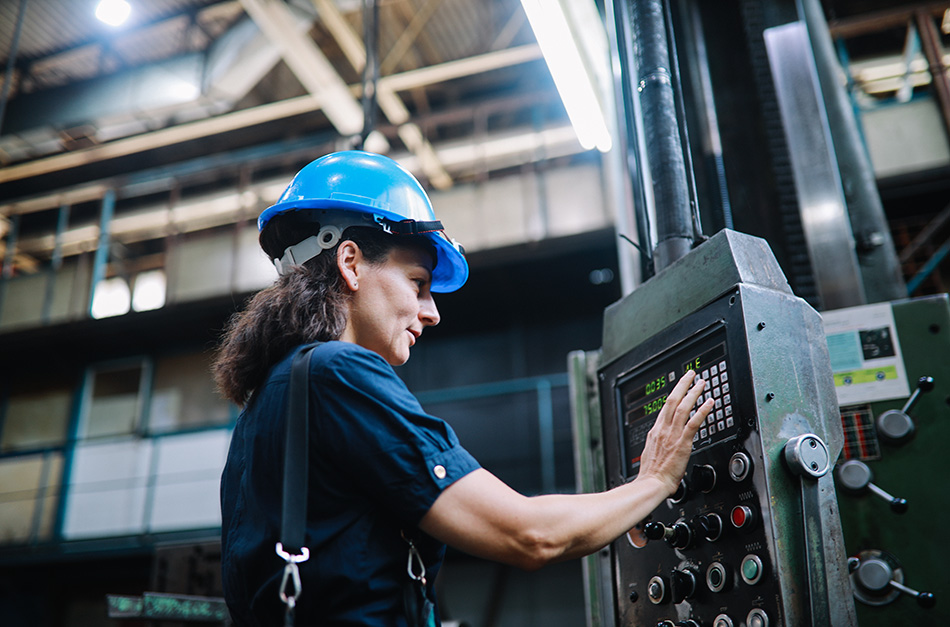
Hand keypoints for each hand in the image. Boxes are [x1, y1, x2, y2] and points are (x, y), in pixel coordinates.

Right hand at [637, 370, 713, 495]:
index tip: (681, 387)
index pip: (665, 408)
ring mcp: (672, 434)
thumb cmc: (651, 474)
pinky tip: (709, 403)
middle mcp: (663, 429)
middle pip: (673, 400)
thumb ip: (659, 445)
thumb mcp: (651, 454)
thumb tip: (662, 444)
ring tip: (702, 384)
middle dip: (683, 385)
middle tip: (691, 375)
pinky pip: (694, 422)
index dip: (674, 395)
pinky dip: (702, 411)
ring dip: (694, 393)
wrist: (651, 483)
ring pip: (683, 407)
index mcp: (656, 431)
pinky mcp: (682, 442)